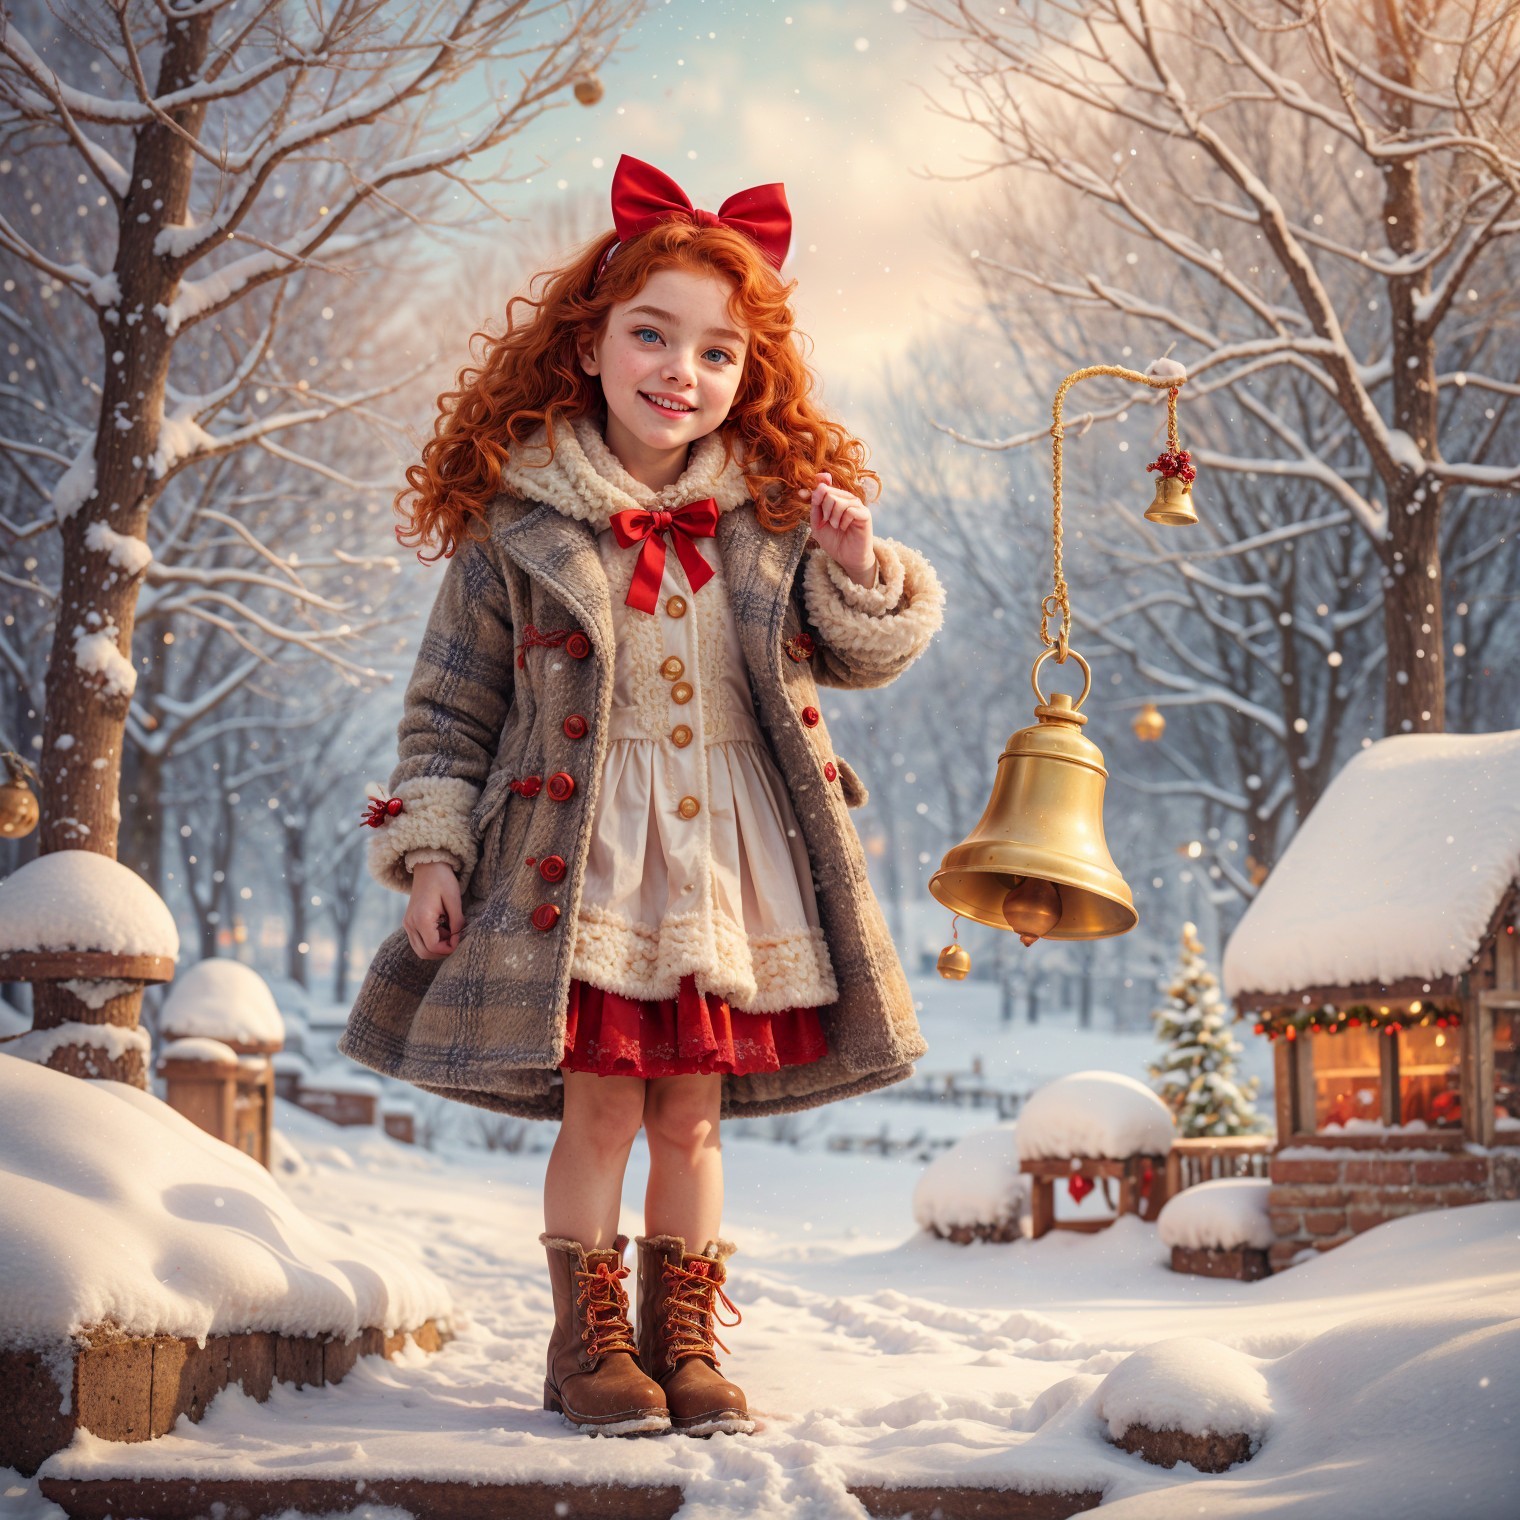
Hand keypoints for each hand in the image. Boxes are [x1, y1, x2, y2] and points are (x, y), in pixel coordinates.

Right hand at [404, 861, 463, 959]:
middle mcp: (410, 924)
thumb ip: (457, 922)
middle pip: (425, 953)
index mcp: (421, 918)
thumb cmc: (442, 880)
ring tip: (449, 931)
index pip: (433, 947)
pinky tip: (443, 928)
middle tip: (456, 937)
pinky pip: (419, 941)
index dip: (449, 947)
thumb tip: (457, 938)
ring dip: (437, 946)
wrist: (427, 867)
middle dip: (443, 950)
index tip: (460, 937)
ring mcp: (407, 924)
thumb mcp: (454, 899)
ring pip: (420, 950)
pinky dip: (432, 941)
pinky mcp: (409, 923)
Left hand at [798, 471, 876, 587]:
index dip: (815, 486)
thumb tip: (807, 491)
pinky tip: (844, 527)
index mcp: (835, 499)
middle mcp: (846, 499)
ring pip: (838, 500)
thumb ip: (814, 508)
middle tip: (827, 521)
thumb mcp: (817, 525)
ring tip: (836, 526)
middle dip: (823, 509)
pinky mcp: (864, 514)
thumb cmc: (834, 541)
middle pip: (828, 492)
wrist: (847, 558)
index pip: (824, 484)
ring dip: (833, 516)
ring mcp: (856, 505)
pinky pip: (850, 510)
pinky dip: (843, 521)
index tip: (804, 495)